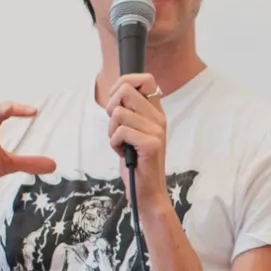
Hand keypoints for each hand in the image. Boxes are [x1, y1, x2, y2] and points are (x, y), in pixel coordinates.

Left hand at [105, 74, 168, 197]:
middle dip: (111, 107)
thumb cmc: (136, 161)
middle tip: (115, 126)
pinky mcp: (151, 144)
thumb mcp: (132, 130)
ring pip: (119, 113)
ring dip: (112, 131)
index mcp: (155, 111)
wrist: (147, 191)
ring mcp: (156, 130)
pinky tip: (124, 153)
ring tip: (121, 144)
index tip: (116, 100)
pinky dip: (115, 144)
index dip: (124, 83)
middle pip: (125, 91)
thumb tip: (116, 91)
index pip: (145, 79)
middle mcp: (159, 117)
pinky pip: (121, 132)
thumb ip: (129, 111)